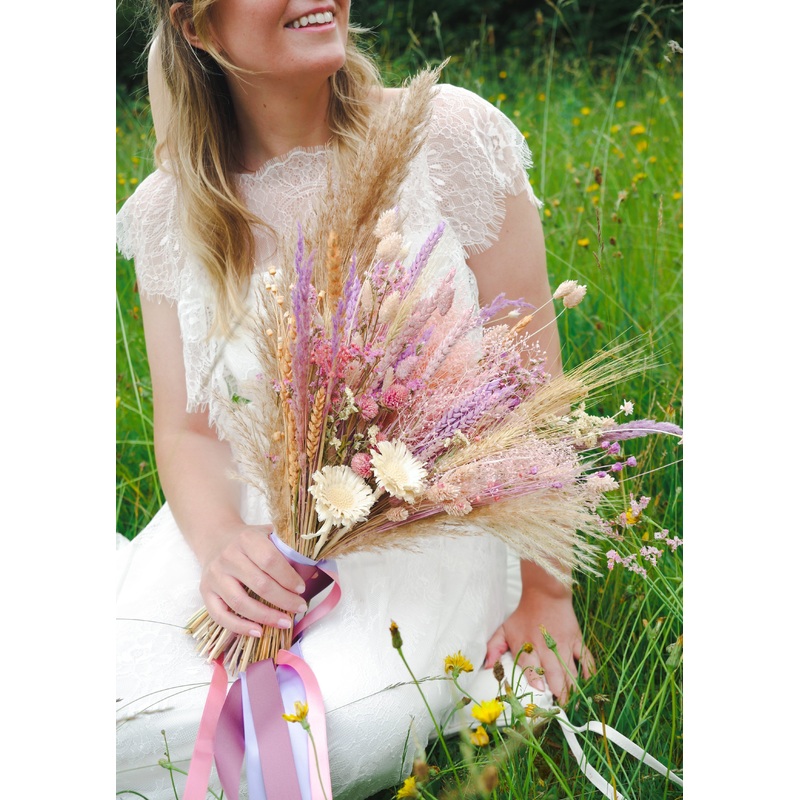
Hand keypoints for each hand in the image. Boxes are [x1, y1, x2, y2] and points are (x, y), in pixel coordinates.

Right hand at [198, 522, 307, 636]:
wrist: (215, 538)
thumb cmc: (249, 541)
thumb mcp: (267, 534)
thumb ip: (285, 547)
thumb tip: (312, 566)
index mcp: (247, 539)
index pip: (270, 560)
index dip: (288, 577)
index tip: (301, 589)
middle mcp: (228, 557)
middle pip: (259, 584)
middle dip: (283, 600)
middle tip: (300, 608)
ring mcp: (215, 576)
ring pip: (240, 603)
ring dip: (265, 616)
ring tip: (285, 622)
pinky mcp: (205, 592)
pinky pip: (221, 615)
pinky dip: (240, 627)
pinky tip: (258, 632)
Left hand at [484, 586, 594, 703]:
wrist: (544, 594)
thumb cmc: (523, 615)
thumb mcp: (504, 629)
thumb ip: (494, 648)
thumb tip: (488, 667)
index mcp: (527, 645)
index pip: (530, 664)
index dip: (535, 678)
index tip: (540, 691)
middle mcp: (545, 647)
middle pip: (553, 672)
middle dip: (558, 691)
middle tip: (560, 708)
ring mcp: (563, 644)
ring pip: (570, 670)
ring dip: (572, 688)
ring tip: (572, 704)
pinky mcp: (576, 640)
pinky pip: (585, 658)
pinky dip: (588, 672)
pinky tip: (587, 684)